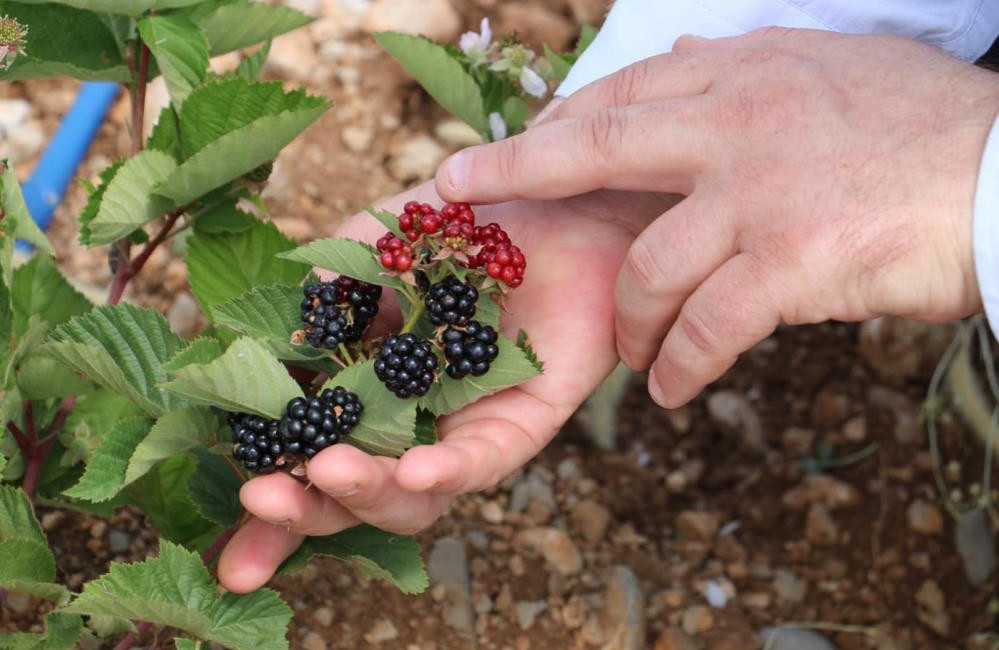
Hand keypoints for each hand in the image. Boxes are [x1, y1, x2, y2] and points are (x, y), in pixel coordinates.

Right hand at [217, 185, 672, 591]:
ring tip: (329, 470)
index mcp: (367, 393)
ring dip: (368, 490)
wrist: (555, 198)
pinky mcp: (524, 423)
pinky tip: (419, 467)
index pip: (309, 459)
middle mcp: (413, 425)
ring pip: (416, 494)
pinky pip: (487, 460)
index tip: (227, 533)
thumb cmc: (465, 228)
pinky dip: (451, 467)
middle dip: (304, 509)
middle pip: (354, 494)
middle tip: (259, 497)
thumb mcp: (375, 246)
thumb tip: (268, 340)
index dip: (272, 503)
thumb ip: (327, 289)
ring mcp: (465, 430)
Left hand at [433, 29, 998, 407]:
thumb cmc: (924, 128)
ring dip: (634, 322)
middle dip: (515, 170)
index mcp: (743, 77)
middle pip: (597, 148)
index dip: (556, 128)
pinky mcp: (790, 263)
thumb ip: (745, 68)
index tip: (508, 151)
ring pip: (652, 266)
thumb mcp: (829, 69)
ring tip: (638, 356)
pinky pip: (708, 327)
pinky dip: (682, 365)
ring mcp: (758, 195)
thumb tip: (683, 56)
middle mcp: (737, 127)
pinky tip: (673, 390)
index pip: (623, 97)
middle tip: (454, 194)